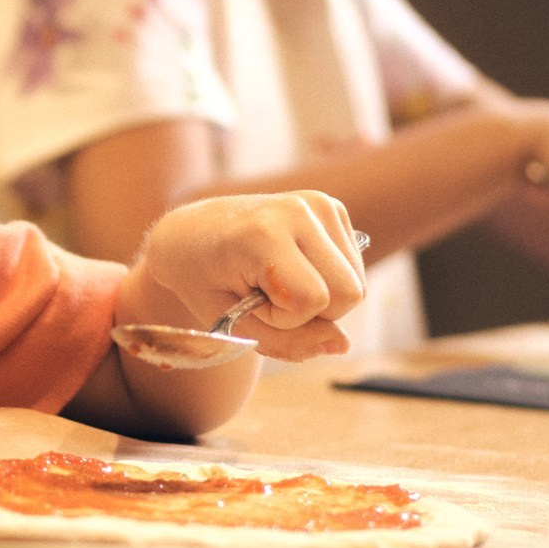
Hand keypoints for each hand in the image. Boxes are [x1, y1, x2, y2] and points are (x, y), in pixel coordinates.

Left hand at [129, 191, 365, 359]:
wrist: (191, 234)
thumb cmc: (204, 281)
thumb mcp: (232, 325)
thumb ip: (289, 342)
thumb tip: (343, 344)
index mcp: (263, 233)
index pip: (312, 299)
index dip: (286, 319)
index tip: (250, 302)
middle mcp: (298, 210)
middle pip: (349, 293)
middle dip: (313, 313)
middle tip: (267, 297)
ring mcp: (319, 204)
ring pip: (357, 284)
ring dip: (321, 298)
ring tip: (277, 281)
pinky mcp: (332, 208)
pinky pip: (354, 269)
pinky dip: (327, 281)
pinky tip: (293, 267)